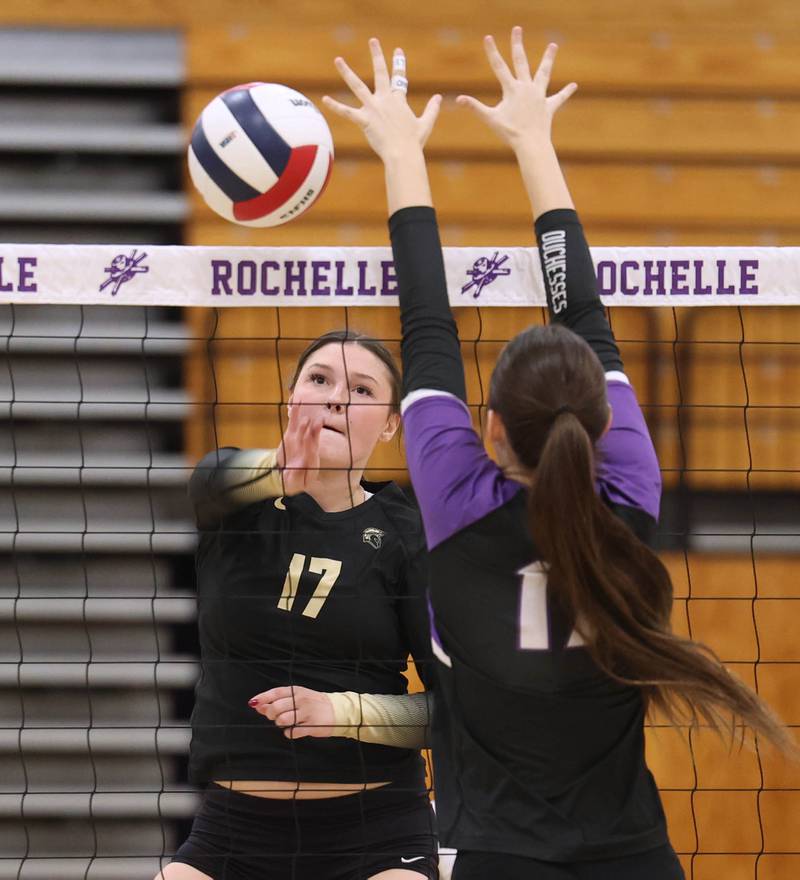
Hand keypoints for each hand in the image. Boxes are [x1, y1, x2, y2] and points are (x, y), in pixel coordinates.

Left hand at [249, 686, 335, 739]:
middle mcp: (300, 699)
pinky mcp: (311, 725)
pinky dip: (290, 733)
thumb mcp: (297, 697)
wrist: (336, 710)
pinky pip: (292, 732)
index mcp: (296, 691)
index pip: (275, 693)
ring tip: (287, 723)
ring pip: (282, 720)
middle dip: (271, 714)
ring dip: (281, 724)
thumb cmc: (313, 703)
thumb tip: (258, 705)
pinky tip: (295, 730)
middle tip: (276, 717)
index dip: (262, 698)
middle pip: (276, 707)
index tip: (253, 703)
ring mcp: (306, 712)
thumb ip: (278, 701)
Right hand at [275, 405, 323, 494]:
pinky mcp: (292, 435)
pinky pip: (293, 422)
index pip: (312, 452)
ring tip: (303, 408)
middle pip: (310, 438)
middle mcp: (307, 448)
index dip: (311, 446)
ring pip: (303, 427)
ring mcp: (300, 440)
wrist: (289, 474)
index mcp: (310, 460)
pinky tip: (296, 402)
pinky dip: (295, 412)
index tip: (309, 441)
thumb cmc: (295, 481)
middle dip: (312, 430)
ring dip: (303, 418)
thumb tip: (290, 472)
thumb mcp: (295, 483)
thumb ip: (294, 478)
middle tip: (313, 422)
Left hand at [322, 38, 441, 162]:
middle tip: (372, 41)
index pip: (399, 78)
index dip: (399, 63)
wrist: (403, 154)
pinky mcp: (364, 120)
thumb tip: (439, 98)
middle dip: (377, 55)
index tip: (398, 51)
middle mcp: (385, 99)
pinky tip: (324, 99)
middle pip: (380, 73)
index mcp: (399, 100)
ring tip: (338, 60)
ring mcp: (373, 108)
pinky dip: (335, 106)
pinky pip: (347, 112)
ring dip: (347, 72)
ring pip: (357, 86)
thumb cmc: (414, 142)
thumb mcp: (425, 124)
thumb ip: (432, 109)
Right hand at [457, 28, 576, 150]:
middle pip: (521, 61)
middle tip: (517, 29)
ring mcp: (539, 95)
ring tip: (553, 45)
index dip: (492, 52)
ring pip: (544, 73)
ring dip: (548, 59)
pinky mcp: (549, 106)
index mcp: (512, 89)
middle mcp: (527, 87)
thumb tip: (458, 99)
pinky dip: (566, 92)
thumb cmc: (509, 133)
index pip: (499, 66)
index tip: (488, 38)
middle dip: (517, 44)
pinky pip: (559, 98)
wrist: (530, 144)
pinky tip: (573, 86)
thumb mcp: (490, 119)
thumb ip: (475, 107)